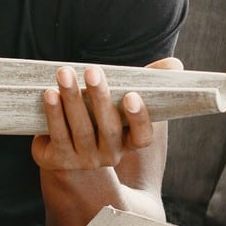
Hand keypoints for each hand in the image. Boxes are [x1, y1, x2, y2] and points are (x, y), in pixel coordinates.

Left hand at [31, 58, 178, 171]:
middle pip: (108, 129)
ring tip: (65, 74)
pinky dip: (54, 113)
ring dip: (72, 100)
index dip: (139, 118)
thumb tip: (175, 64)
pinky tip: (50, 93)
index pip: (142, 138)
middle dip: (100, 98)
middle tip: (93, 71)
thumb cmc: (100, 115)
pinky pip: (58, 135)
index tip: (132, 96)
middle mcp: (109, 155)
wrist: (65, 150)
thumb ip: (150, 82)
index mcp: (129, 142)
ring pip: (81, 130)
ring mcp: (84, 160)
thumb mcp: (123, 100)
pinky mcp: (59, 160)